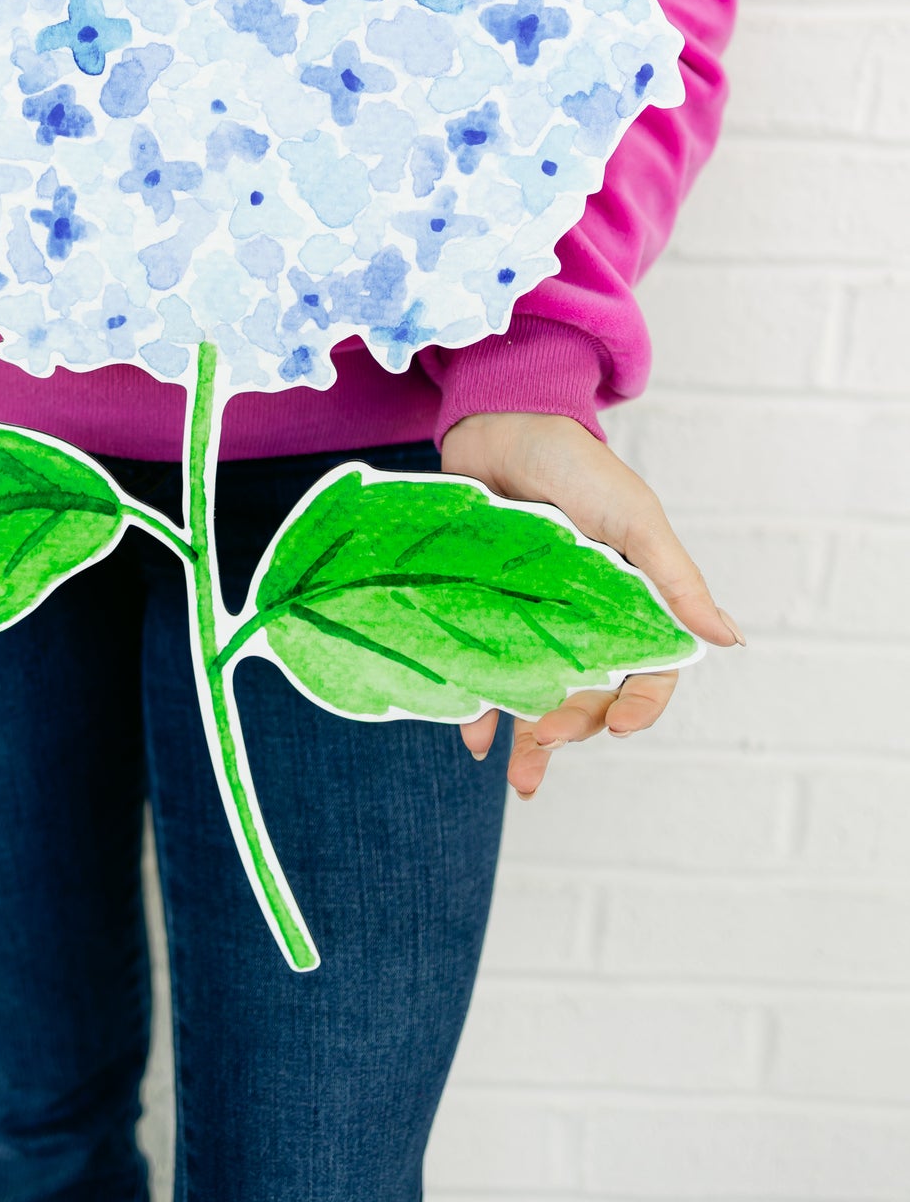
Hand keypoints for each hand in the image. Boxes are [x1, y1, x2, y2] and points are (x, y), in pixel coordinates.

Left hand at [440, 410, 742, 799]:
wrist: (499, 422)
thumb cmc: (576, 465)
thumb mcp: (634, 519)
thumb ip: (676, 581)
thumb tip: (729, 640)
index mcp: (631, 599)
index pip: (649, 668)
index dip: (638, 705)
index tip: (617, 727)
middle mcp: (583, 615)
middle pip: (587, 690)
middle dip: (572, 728)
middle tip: (547, 744)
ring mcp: (531, 614)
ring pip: (536, 690)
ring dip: (528, 738)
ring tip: (517, 779)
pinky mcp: (483, 606)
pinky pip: (482, 667)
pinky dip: (478, 706)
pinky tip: (473, 737)